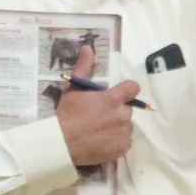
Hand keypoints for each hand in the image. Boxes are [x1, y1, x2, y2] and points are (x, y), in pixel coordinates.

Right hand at [57, 41, 138, 166]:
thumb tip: (88, 47)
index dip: (126, 90)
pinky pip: (125, 141)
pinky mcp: (122, 148)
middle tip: (100, 115)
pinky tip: (103, 141)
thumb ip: (84, 68)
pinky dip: (117, 141)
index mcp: (113, 98)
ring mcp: (123, 132)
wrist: (62, 144)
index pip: (133, 88)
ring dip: (118, 125)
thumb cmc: (67, 115)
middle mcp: (122, 114)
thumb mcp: (73, 89)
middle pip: (127, 108)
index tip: (117, 95)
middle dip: (117, 110)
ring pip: (126, 125)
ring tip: (100, 130)